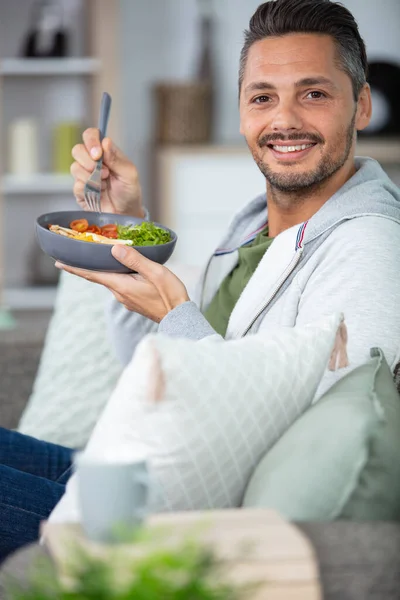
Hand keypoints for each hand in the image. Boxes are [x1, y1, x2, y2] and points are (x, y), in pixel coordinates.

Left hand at [55, 246, 189, 322]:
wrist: (180, 317)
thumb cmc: (170, 296)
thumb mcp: (155, 273)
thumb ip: (135, 260)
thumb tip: (114, 249)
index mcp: (122, 286)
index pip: (93, 275)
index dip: (75, 268)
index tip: (58, 263)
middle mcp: (120, 294)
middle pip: (100, 276)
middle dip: (88, 265)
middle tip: (76, 253)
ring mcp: (127, 299)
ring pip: (111, 280)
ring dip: (104, 269)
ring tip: (101, 257)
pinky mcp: (134, 301)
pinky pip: (121, 284)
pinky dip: (116, 274)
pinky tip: (123, 268)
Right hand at [71, 128, 144, 217]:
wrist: (126, 213)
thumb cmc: (130, 191)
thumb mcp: (129, 174)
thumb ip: (116, 158)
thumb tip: (105, 142)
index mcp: (104, 152)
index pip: (91, 135)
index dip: (91, 141)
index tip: (98, 154)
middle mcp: (92, 161)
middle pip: (77, 149)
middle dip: (89, 161)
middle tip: (104, 173)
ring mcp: (84, 175)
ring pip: (74, 167)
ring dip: (91, 177)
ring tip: (104, 185)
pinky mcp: (80, 190)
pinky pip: (76, 185)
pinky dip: (89, 189)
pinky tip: (99, 193)